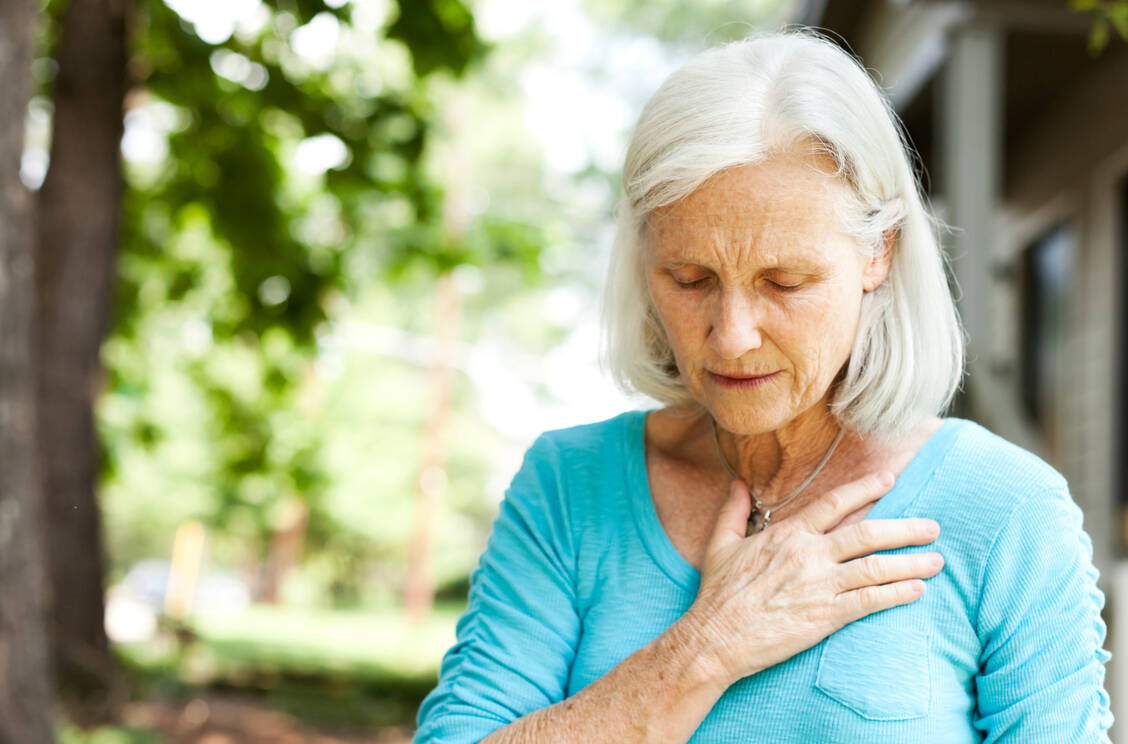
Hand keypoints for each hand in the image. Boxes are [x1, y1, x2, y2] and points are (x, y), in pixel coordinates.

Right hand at [682, 472, 942, 684]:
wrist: (715, 637)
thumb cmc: (717, 594)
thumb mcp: (720, 545)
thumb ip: (734, 511)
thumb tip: (738, 485)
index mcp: (787, 534)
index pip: (834, 503)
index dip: (865, 489)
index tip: (889, 480)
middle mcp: (808, 554)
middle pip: (868, 533)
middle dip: (905, 528)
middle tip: (933, 526)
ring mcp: (819, 585)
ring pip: (876, 567)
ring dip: (911, 563)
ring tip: (936, 560)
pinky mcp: (825, 616)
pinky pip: (870, 601)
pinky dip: (896, 594)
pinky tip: (917, 591)